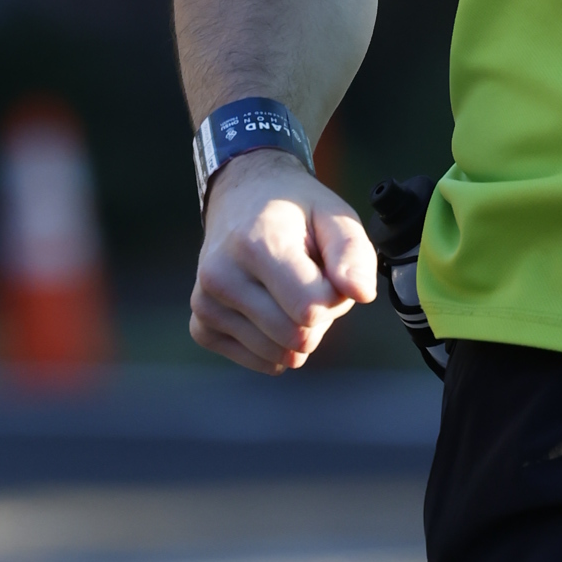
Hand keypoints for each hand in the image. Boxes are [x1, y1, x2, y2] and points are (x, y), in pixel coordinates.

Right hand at [188, 151, 377, 374]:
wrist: (241, 199)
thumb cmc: (294, 210)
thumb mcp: (334, 215)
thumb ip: (353, 253)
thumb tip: (361, 293)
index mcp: (256, 245)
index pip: (312, 310)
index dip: (334, 296)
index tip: (324, 269)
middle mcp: (221, 277)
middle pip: (298, 338)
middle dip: (318, 315)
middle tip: (307, 278)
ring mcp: (206, 305)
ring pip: (281, 355)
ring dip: (297, 329)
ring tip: (285, 288)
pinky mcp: (201, 326)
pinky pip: (261, 362)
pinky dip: (275, 342)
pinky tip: (266, 305)